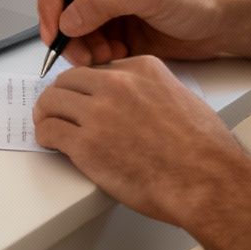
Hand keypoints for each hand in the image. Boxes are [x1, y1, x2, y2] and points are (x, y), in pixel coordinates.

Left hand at [33, 56, 250, 226]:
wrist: (205, 180)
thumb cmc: (203, 150)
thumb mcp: (181, 98)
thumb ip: (152, 91)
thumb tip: (136, 103)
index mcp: (141, 69)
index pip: (98, 69)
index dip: (87, 87)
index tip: (83, 97)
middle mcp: (116, 85)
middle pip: (69, 80)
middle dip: (62, 95)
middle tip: (58, 110)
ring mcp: (98, 113)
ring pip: (52, 101)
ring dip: (47, 113)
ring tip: (48, 124)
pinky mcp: (86, 144)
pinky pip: (49, 131)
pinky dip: (45, 136)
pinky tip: (50, 142)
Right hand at [37, 0, 236, 65]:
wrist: (226, 21)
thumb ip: (105, 1)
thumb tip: (67, 19)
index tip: (54, 27)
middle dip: (64, 28)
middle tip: (76, 52)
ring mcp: (107, 1)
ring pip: (71, 25)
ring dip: (80, 45)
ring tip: (102, 57)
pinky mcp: (115, 26)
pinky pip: (88, 42)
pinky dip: (94, 54)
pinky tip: (115, 57)